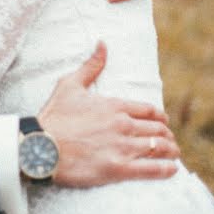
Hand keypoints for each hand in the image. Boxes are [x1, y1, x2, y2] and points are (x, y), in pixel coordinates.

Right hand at [37, 42, 179, 186]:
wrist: (40, 147)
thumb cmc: (53, 116)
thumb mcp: (69, 85)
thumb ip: (91, 66)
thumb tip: (103, 44)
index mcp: (114, 105)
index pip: (150, 111)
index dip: (160, 117)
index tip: (162, 122)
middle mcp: (123, 125)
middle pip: (158, 129)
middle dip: (167, 135)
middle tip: (169, 141)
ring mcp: (122, 147)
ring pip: (160, 147)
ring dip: (171, 150)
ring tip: (173, 154)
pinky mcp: (119, 169)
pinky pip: (153, 169)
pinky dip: (167, 169)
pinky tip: (172, 169)